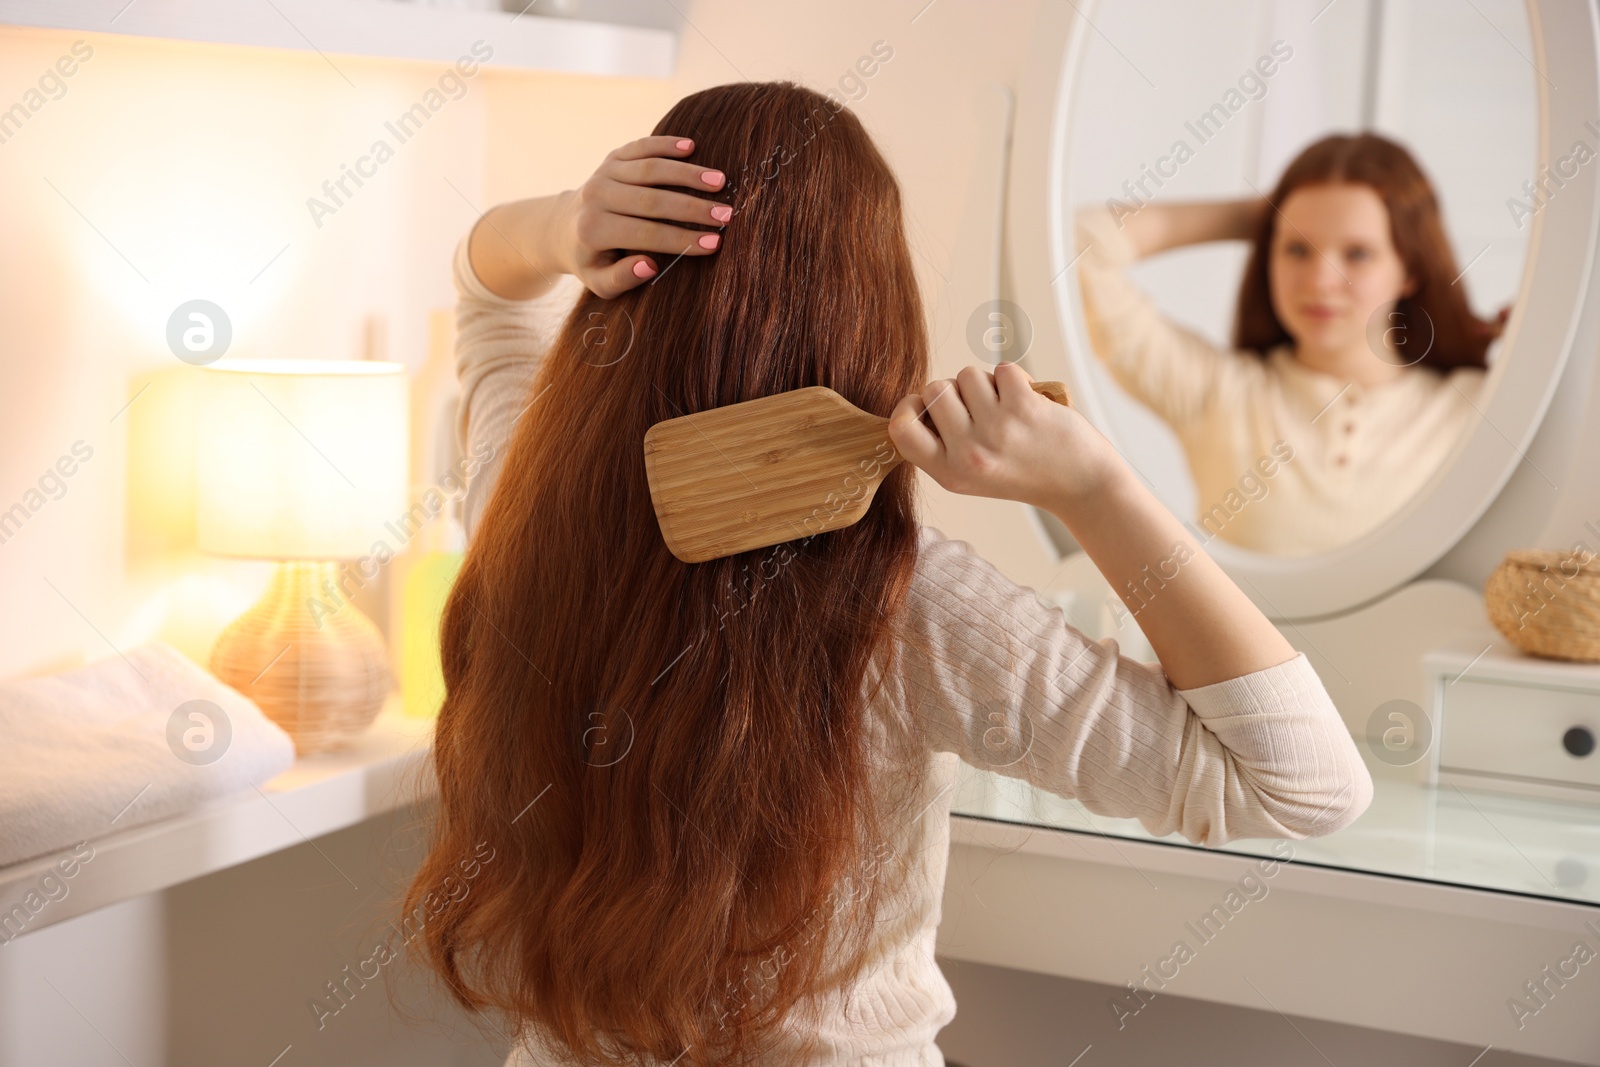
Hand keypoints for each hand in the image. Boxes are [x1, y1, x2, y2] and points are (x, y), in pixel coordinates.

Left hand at [548, 134, 730, 297]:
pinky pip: (642, 147)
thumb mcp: (600, 282)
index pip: (647, 234)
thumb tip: (650, 265)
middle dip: (693, 208)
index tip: (715, 243)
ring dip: (688, 173)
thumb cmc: (591, 260)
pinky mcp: (612, 157)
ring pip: (651, 169)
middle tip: (727, 214)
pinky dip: (666, 144)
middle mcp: (597, 197)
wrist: (564, 227)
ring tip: (720, 181)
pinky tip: (692, 146)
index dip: (683, 239)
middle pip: (653, 200)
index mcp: (595, 231)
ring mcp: (604, 173)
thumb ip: (622, 278)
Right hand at [886, 361, 1121, 512]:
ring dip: (987, 384)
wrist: (1080, 484)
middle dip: (956, 391)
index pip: (900, 429)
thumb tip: (919, 399)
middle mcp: (968, 455)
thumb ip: (941, 445)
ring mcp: (995, 431)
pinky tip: (1026, 402)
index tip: (927, 406)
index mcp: (948, 474)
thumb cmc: (1023, 472)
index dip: (908, 407)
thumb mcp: (970, 476)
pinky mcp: (1023, 408)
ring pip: (967, 375)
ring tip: (1007, 409)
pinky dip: (1014, 378)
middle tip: (982, 412)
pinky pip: (1001, 370)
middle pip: (934, 390)